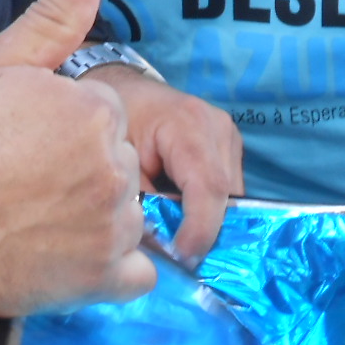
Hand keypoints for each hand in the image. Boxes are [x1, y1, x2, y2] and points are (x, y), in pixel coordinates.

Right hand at [0, 0, 154, 316]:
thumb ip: (55, 12)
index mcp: (94, 109)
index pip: (101, 115)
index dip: (60, 125)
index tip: (21, 140)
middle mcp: (114, 166)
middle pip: (117, 161)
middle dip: (81, 167)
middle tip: (22, 176)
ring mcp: (113, 225)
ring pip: (126, 211)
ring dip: (93, 214)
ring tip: (34, 212)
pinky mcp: (107, 277)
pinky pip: (136, 269)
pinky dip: (109, 265)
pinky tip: (62, 249)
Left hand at [82, 65, 242, 264]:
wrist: (122, 88)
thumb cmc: (114, 120)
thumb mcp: (118, 158)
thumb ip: (141, 202)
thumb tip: (161, 248)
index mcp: (188, 123)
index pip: (209, 186)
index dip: (200, 228)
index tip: (183, 256)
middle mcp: (218, 127)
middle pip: (224, 195)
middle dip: (204, 229)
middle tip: (176, 255)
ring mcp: (228, 136)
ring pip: (229, 195)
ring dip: (206, 218)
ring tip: (175, 233)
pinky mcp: (228, 146)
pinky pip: (225, 187)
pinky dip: (206, 205)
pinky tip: (181, 213)